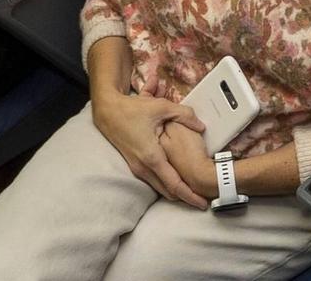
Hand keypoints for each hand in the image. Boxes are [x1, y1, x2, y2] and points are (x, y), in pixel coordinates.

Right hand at [91, 91, 207, 206]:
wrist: (107, 113)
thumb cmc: (132, 110)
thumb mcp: (161, 107)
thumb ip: (184, 116)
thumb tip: (201, 126)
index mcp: (152, 157)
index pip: (174, 184)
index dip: (190, 195)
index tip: (203, 203)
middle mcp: (144, 168)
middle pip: (168, 192)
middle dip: (186, 197)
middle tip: (202, 199)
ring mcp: (137, 168)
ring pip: (160, 188)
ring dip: (176, 191)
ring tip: (193, 190)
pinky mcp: (135, 166)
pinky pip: (154, 181)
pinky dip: (167, 184)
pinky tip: (177, 178)